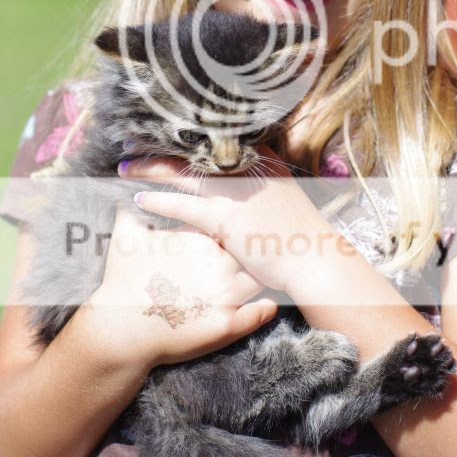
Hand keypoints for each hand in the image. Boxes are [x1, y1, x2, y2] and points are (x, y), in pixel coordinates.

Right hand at [86, 207, 276, 369]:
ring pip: (260, 279)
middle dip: (256, 248)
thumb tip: (123, 197)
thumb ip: (130, 214)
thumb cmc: (121, 282)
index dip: (238, 227)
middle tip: (260, 250)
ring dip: (263, 278)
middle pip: (253, 249)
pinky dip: (264, 308)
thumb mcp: (125, 240)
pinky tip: (268, 304)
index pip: (233, 225)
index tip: (239, 229)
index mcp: (202, 240)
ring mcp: (224, 294)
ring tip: (266, 276)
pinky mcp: (225, 324)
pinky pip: (257, 313)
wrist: (118, 328)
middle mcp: (219, 264)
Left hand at [121, 147, 338, 293]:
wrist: (315, 257)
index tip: (168, 132)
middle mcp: (247, 169)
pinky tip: (139, 200)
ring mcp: (235, 192)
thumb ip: (262, 186)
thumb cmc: (302, 233)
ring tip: (126, 166)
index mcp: (264, 161)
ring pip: (181, 173)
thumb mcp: (285, 196)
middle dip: (162, 146)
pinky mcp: (224, 216)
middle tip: (135, 141)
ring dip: (150, 168)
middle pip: (195, 150)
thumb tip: (244, 186)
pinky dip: (158, 201)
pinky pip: (181, 205)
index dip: (190, 136)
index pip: (220, 139)